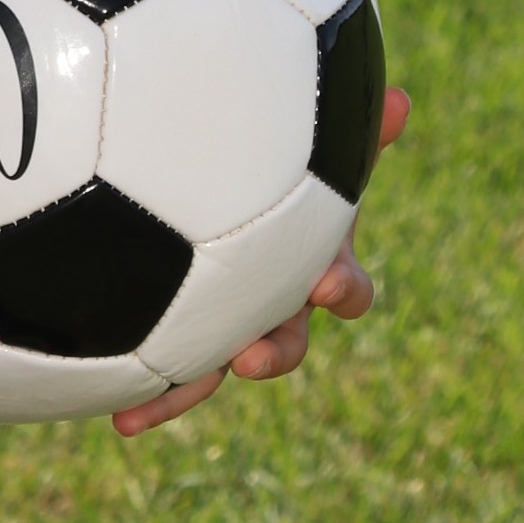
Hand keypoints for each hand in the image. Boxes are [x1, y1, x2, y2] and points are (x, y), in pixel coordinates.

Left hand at [114, 86, 410, 438]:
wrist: (200, 181)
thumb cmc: (267, 158)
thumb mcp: (307, 143)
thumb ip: (348, 127)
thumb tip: (404, 101)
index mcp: (310, 262)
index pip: (345, 286)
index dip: (344, 290)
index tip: (329, 283)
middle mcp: (273, 303)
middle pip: (285, 340)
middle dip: (274, 352)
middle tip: (252, 358)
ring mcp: (225, 326)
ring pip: (218, 368)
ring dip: (194, 390)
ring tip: (157, 405)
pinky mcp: (176, 341)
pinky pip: (165, 375)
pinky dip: (149, 399)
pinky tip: (119, 421)